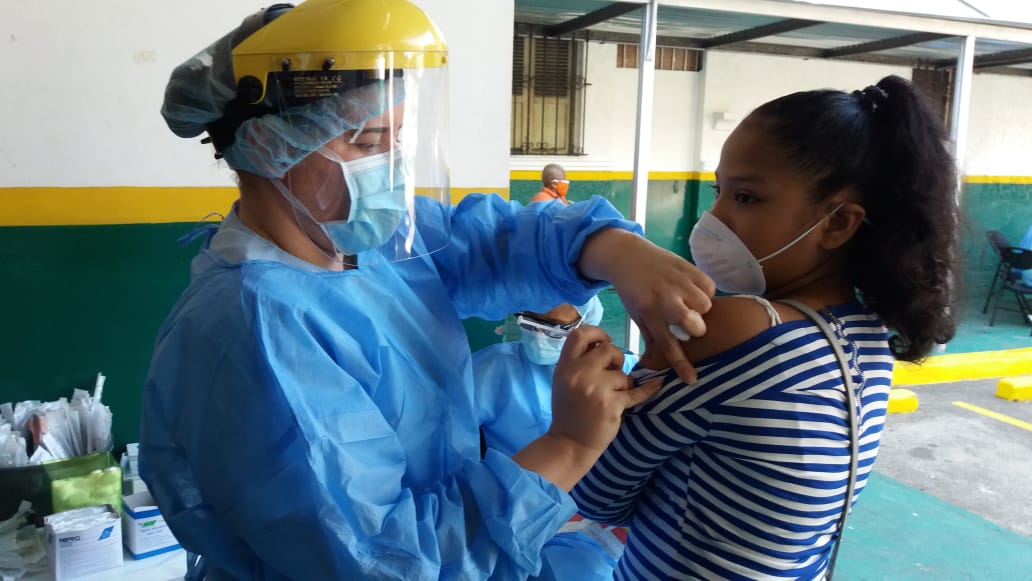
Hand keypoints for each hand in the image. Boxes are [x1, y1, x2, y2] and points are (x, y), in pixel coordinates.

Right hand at [548, 325, 662, 454]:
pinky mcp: (611, 405)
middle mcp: (578, 374)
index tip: (605, 342)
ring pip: (623, 374)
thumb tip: (603, 343)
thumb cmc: (568, 411)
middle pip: (608, 349)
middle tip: (614, 372)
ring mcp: (595, 390)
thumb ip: (578, 362)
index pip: (579, 334)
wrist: (569, 443)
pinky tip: (657, 385)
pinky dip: (648, 389)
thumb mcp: (564, 382)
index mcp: (565, 367)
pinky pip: (636, 392)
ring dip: (623, 385)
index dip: (596, 333)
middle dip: (617, 358)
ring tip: (613, 397)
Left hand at [578, 229, 714, 382]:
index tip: (691, 379)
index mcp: (649, 312)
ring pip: (706, 305)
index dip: (680, 364)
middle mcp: (664, 298)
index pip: (667, 344)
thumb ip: (651, 336)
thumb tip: (659, 362)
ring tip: (691, 304)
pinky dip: (706, 291)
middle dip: (696, 328)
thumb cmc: (632, 290)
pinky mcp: (688, 267)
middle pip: (694, 324)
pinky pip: (710, 286)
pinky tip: (693, 290)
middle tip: (689, 323)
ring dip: (702, 309)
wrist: (627, 256)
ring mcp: (678, 281)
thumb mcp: (636, 315)